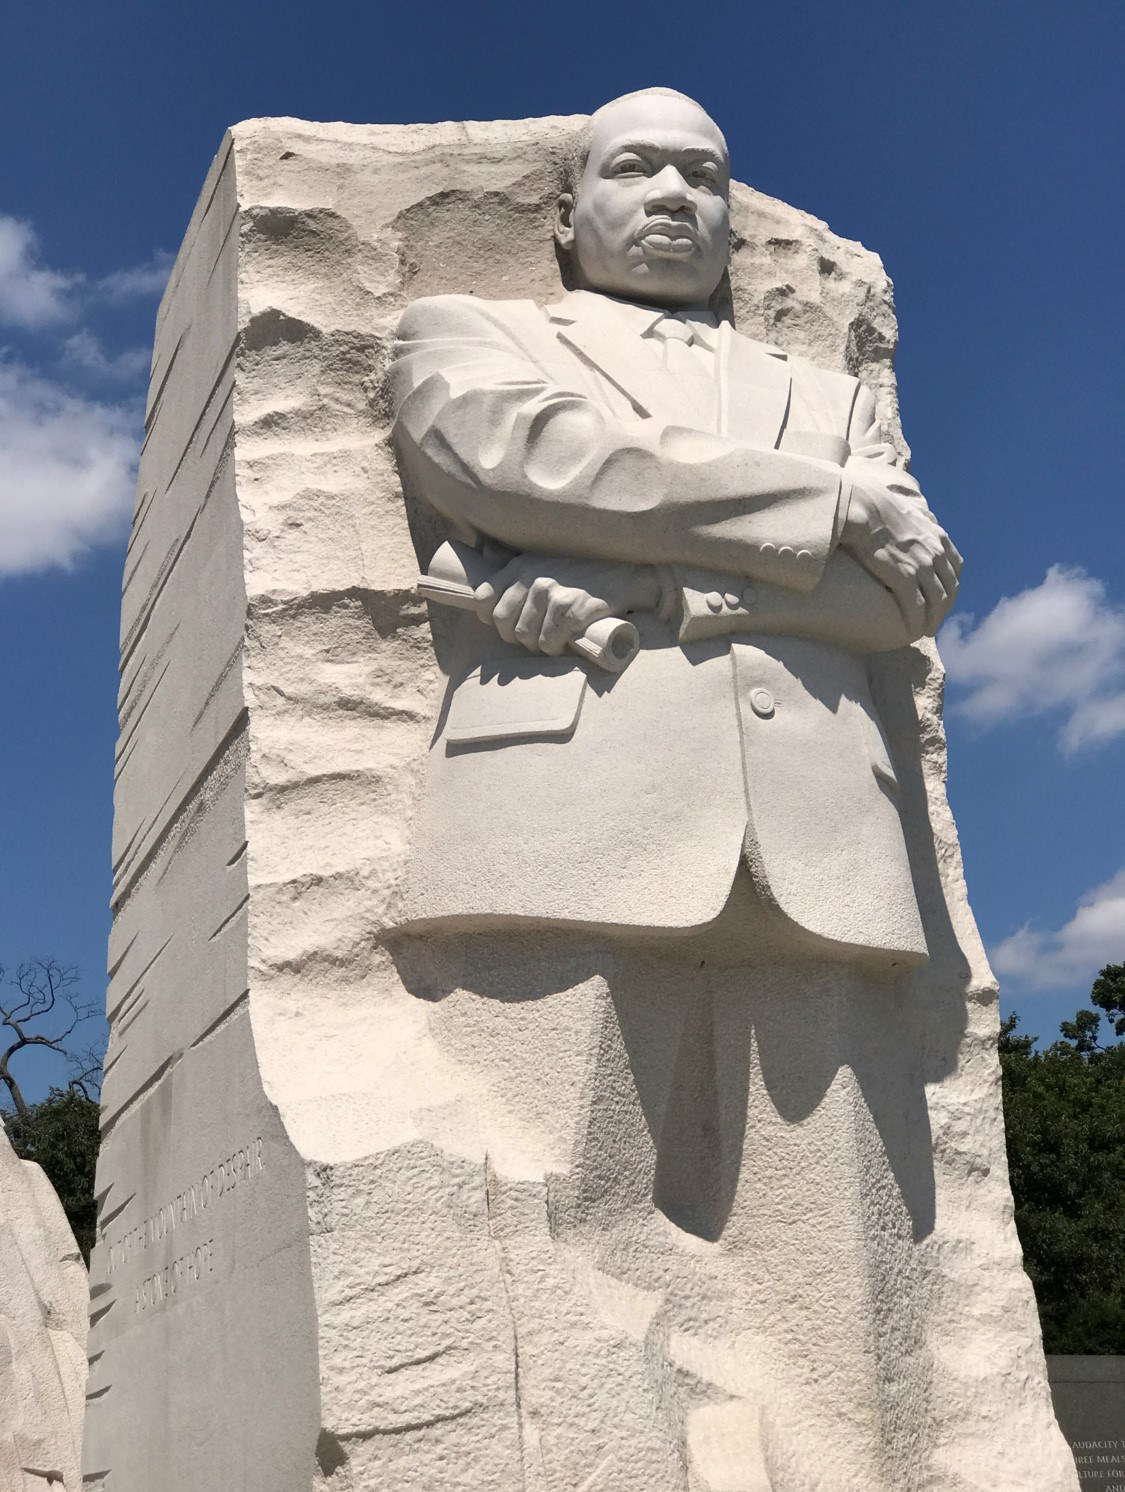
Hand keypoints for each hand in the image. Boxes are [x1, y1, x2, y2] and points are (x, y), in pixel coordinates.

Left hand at [474, 555, 660, 654]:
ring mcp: (553, 594)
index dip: (492, 618)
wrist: (625, 574)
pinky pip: (549, 643)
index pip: (484, 598)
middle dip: (516, 637)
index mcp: (521, 567)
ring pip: (526, 637)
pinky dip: (555, 649)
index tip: (509, 625)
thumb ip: (515, 560)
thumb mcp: (543, 558)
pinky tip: (566, 643)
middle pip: (504, 623)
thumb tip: (485, 553)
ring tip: (553, 640)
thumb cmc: (581, 571)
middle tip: (535, 638)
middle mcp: (534, 579)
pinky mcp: (572, 610)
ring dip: (538, 646)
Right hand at [840, 481, 962, 636]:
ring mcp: (922, 566)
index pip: (955, 567)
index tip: (942, 596)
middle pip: (949, 588)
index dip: (950, 585)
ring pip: (936, 602)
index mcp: (937, 537)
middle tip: (934, 620)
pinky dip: (917, 621)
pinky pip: (915, 606)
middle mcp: (935, 553)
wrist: (862, 507)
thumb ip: (916, 519)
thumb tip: (912, 518)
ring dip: (933, 620)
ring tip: (924, 631)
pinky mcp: (904, 577)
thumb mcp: (906, 509)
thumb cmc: (874, 506)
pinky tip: (912, 630)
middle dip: (944, 608)